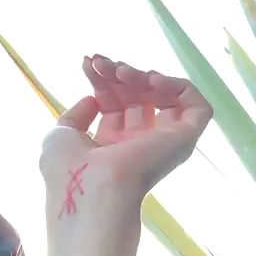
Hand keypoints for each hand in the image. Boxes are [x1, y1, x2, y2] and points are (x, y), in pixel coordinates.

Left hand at [40, 55, 212, 203]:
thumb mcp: (60, 135)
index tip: (87, 61)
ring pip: (163, 97)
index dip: (101, 80)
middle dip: (117, 73)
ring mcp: (161, 143)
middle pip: (136, 97)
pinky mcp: (184, 140)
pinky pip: (195, 107)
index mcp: (110, 147)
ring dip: (141, 75)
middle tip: (101, 62)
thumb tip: (93, 100)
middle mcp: (137, 145)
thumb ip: (76, 116)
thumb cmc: (69, 170)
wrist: (92, 193)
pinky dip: (177, 86)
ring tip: (120, 71)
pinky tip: (152, 81)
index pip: (113, 104)